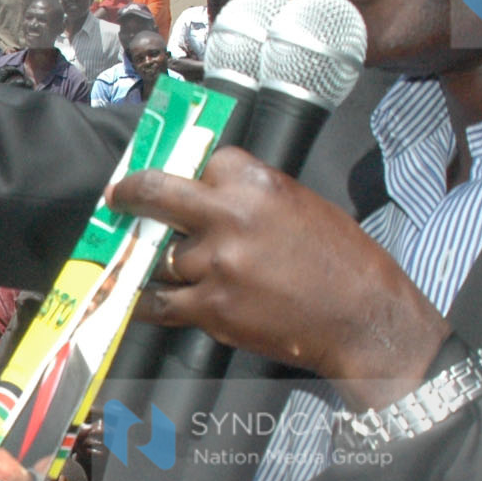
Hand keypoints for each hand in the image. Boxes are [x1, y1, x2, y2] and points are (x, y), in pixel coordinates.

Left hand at [116, 147, 446, 408]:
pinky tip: (131, 296)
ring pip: (158, 255)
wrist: (363, 318)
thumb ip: (253, 197)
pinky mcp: (211, 307)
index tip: (184, 183)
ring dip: (155, 261)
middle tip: (117, 198)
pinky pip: (157, 303)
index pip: (205, 163)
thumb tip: (210, 196)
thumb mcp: (302, 205)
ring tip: (149, 264)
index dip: (194, 176)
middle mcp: (229, 217)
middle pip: (155, 193)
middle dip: (130, 193)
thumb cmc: (342, 262)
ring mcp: (216, 263)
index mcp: (256, 183)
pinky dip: (141, 301)